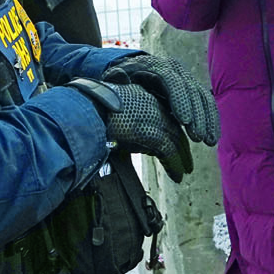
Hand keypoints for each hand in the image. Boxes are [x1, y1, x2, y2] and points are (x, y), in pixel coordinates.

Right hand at [73, 79, 193, 181]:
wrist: (86, 110)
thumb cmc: (93, 112)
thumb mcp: (117, 115)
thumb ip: (130, 126)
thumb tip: (136, 144)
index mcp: (146, 97)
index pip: (166, 117)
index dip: (172, 133)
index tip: (176, 145)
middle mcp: (154, 106)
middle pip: (175, 129)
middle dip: (182, 147)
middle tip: (187, 162)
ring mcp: (155, 119)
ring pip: (176, 141)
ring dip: (182, 159)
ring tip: (185, 171)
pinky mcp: (152, 133)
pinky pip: (170, 152)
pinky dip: (175, 165)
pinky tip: (178, 176)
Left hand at [103, 54, 218, 145]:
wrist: (133, 71)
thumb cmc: (122, 79)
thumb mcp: (116, 77)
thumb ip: (117, 79)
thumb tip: (121, 78)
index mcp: (157, 66)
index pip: (173, 82)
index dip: (180, 101)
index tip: (184, 121)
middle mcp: (177, 70)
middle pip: (192, 91)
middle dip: (198, 115)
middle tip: (199, 137)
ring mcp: (187, 79)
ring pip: (203, 98)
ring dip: (208, 120)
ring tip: (209, 142)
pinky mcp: (192, 90)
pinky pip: (206, 103)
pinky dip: (211, 120)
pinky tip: (213, 137)